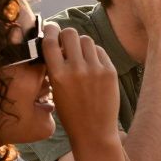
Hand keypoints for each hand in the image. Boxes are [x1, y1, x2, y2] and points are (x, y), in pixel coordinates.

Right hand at [43, 24, 119, 145]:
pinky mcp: (110, 71)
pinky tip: (92, 64)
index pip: (51, 42)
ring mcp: (95, 69)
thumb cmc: (71, 113)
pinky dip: (94, 54)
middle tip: (67, 42)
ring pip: (87, 40)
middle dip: (67, 35)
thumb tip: (57, 45)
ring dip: (81, 44)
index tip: (51, 28)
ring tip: (80, 55)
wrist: (94, 131)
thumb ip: (56, 68)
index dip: (50, 30)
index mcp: (58, 75)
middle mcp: (77, 69)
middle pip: (71, 34)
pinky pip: (100, 51)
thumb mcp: (56, 91)